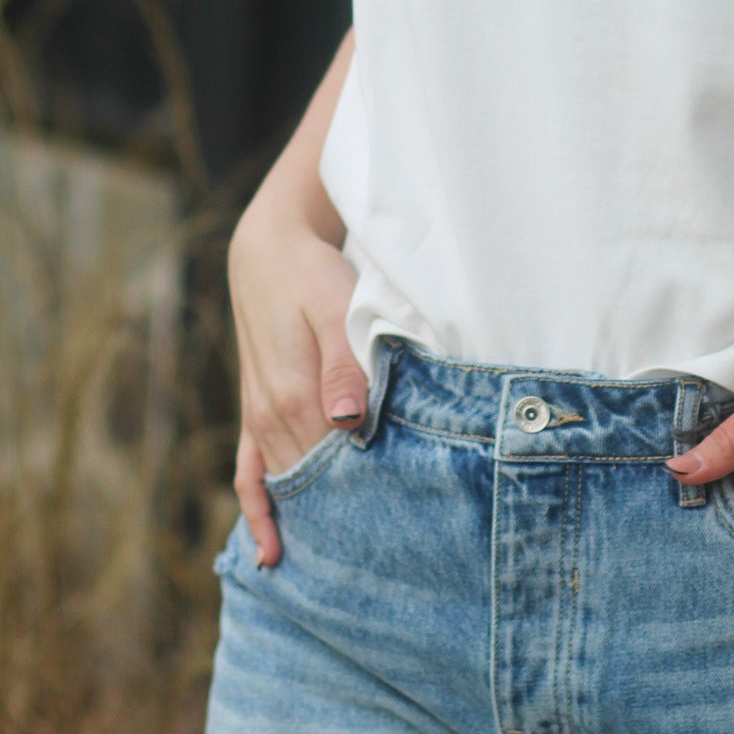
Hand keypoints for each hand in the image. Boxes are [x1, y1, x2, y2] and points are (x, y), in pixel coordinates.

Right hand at [228, 211, 367, 567]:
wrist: (269, 251)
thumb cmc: (313, 275)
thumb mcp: (336, 309)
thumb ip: (344, 366)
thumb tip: (346, 423)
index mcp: (296, 397)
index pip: (335, 466)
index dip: (365, 496)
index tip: (397, 528)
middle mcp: (272, 416)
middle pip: (312, 482)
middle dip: (344, 517)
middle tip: (382, 561)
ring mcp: (259, 417)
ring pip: (285, 483)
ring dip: (310, 519)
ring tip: (343, 569)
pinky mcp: (254, 411)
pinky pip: (249, 475)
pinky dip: (258, 512)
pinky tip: (269, 551)